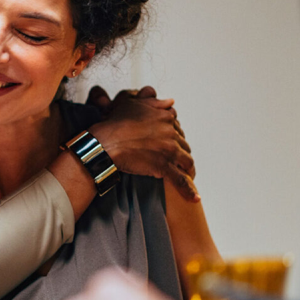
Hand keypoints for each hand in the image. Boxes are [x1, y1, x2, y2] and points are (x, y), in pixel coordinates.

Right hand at [86, 85, 198, 201]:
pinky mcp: (164, 167)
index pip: (177, 126)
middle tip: (175, 159)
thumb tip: (171, 101)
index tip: (169, 140)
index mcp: (165, 117)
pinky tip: (195, 198)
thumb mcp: (132, 104)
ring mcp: (169, 150)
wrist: (104, 143)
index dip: (173, 134)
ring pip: (186, 160)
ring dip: (187, 167)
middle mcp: (170, 132)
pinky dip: (189, 190)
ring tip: (186, 174)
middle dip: (180, 151)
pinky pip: (180, 180)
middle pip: (183, 143)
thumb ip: (154, 102)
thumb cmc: (114, 123)